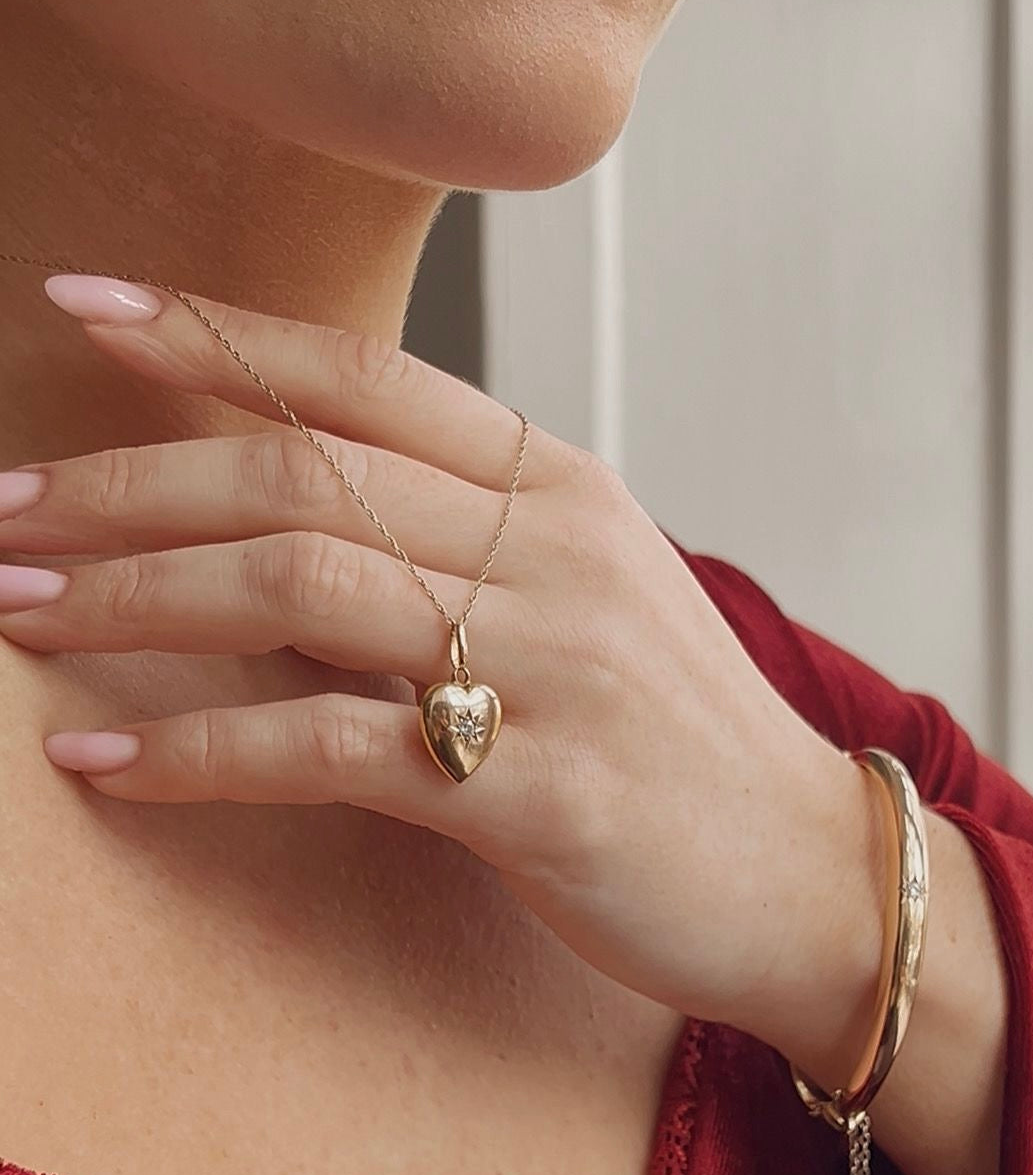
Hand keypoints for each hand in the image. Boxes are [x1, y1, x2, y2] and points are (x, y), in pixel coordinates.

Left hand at [0, 277, 869, 1055]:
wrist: (809, 869)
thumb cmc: (674, 731)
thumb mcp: (579, 598)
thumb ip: (447, 545)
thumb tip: (273, 520)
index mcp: (561, 486)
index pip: (367, 375)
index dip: (220, 332)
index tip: (87, 304)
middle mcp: (554, 548)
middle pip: (307, 470)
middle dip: (132, 479)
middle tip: (4, 505)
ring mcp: (551, 659)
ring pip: (304, 582)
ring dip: (139, 596)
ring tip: (17, 608)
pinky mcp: (538, 786)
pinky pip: (333, 746)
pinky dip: (201, 750)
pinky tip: (104, 765)